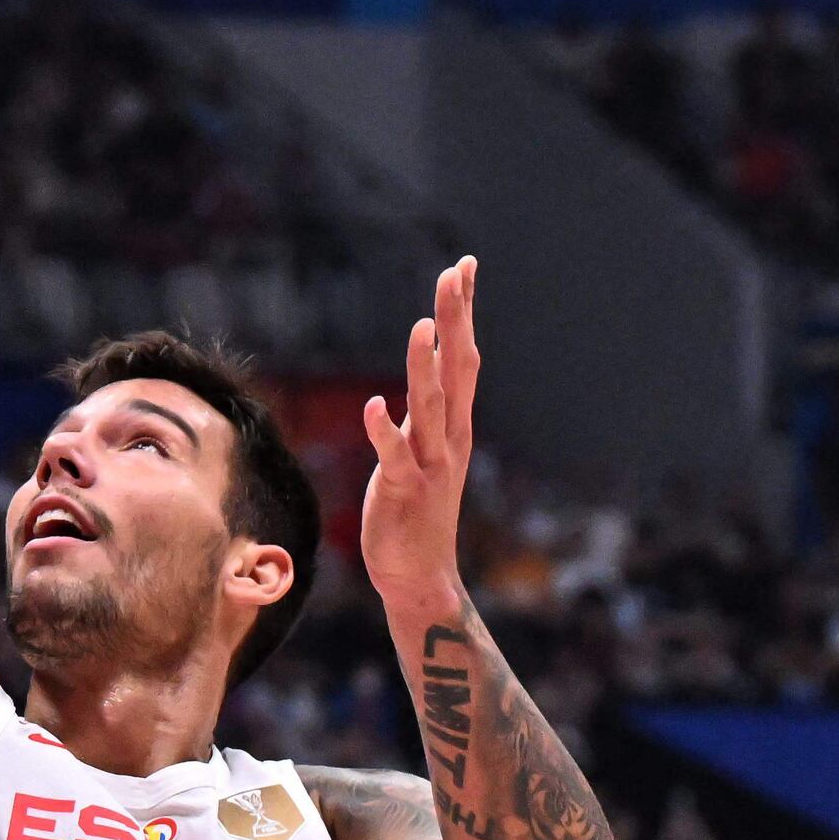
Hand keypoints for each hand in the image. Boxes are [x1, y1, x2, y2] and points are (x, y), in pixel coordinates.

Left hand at [354, 259, 483, 623]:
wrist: (421, 574)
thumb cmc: (419, 507)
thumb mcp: (427, 444)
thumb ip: (429, 402)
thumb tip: (430, 355)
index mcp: (454, 422)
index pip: (462, 355)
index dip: (464, 311)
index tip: (464, 265)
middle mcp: (449, 436)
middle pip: (456, 368)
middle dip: (455, 320)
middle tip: (454, 273)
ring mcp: (430, 462)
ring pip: (429, 406)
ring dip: (423, 366)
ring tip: (420, 326)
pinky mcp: (405, 490)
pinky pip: (396, 456)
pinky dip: (385, 431)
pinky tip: (374, 405)